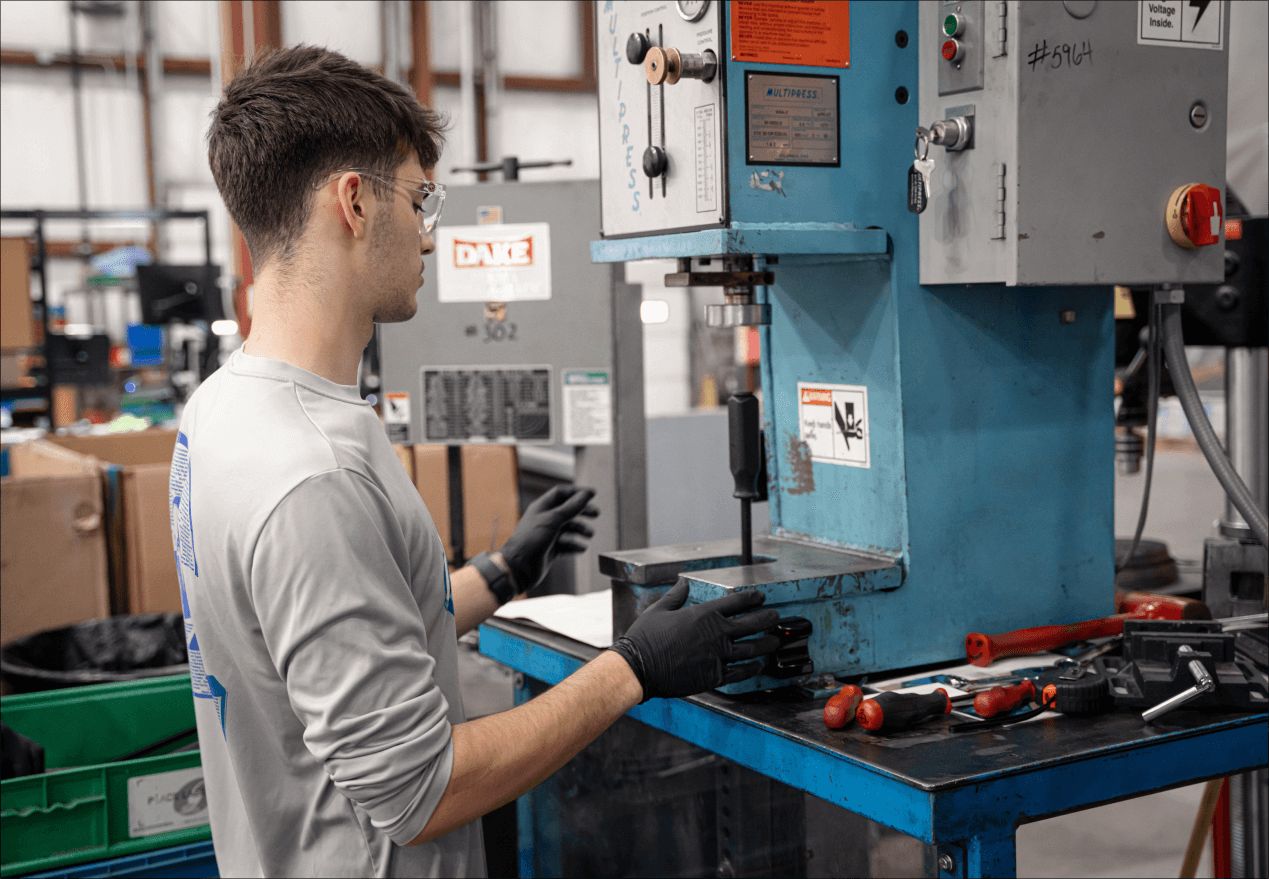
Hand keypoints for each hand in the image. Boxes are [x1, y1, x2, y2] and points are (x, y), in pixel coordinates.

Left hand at [499, 485, 598, 593]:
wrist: (519, 567)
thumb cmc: (532, 540)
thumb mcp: (553, 520)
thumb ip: (571, 508)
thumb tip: (586, 495)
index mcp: (542, 508)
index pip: (561, 493)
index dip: (577, 492)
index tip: (593, 494)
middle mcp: (545, 519)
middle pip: (567, 510)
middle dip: (582, 511)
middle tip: (596, 514)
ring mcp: (548, 535)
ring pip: (568, 528)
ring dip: (580, 530)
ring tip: (589, 534)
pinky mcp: (551, 550)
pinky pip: (566, 545)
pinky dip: (575, 545)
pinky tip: (581, 548)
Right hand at [608, 580, 780, 700]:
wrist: (639, 668)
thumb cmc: (646, 638)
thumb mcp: (659, 610)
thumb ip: (675, 596)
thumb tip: (683, 583)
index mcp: (704, 614)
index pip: (735, 602)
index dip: (751, 598)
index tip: (760, 597)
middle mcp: (716, 634)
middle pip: (751, 624)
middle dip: (767, 619)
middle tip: (776, 617)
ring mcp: (718, 656)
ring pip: (752, 649)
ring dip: (766, 644)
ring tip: (776, 641)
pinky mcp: (714, 676)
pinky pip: (740, 672)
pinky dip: (752, 668)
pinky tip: (759, 666)